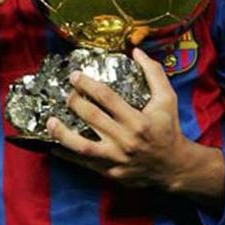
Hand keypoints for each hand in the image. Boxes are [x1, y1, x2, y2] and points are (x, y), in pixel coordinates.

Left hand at [46, 48, 190, 189]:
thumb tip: (136, 51)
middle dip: (74, 102)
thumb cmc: (168, 128)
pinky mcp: (111, 173)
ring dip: (63, 134)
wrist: (174, 167)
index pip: (107, 98)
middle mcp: (125, 140)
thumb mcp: (167, 99)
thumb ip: (154, 73)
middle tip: (65, 93)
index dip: (88, 84)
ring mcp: (117, 159)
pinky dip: (68, 156)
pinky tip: (55, 147)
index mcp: (138, 120)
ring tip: (50, 122)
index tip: (74, 75)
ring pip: (83, 147)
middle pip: (92, 118)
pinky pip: (85, 165)